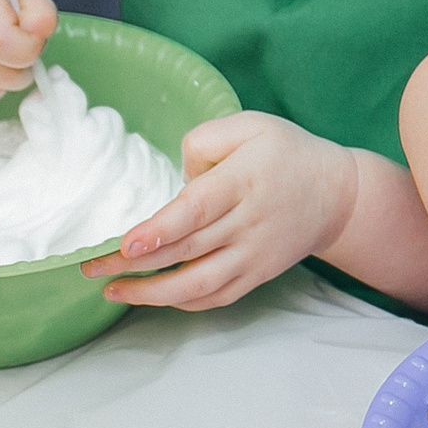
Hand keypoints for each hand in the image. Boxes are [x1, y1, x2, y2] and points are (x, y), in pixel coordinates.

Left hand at [83, 113, 357, 309]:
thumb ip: (205, 140)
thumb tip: (176, 178)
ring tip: (112, 290)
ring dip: (151, 293)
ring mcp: (255, 254)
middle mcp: (250, 221)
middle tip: (89, 266)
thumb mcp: (251, 125)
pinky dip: (182, 302)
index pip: (199, 209)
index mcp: (245, 180)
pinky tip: (151, 297)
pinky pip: (216, 297)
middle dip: (133, 262)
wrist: (338, 193)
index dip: (161, 229)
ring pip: (199, 283)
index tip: (127, 243)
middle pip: (186, 249)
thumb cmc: (285, 152)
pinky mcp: (258, 274)